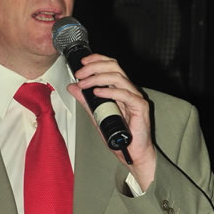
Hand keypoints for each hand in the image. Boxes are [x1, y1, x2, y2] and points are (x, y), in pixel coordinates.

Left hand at [68, 54, 156, 190]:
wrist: (132, 153)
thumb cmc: (118, 135)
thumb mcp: (96, 115)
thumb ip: (85, 101)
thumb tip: (72, 87)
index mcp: (119, 89)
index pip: (110, 65)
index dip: (97, 60)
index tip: (82, 63)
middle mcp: (128, 90)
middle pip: (114, 67)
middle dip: (94, 67)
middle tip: (80, 74)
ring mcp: (135, 97)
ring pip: (118, 77)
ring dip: (98, 78)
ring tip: (84, 84)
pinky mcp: (140, 107)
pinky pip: (125, 94)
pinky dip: (110, 91)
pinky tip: (97, 92)